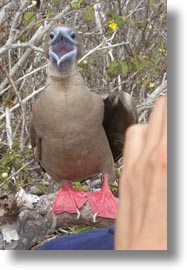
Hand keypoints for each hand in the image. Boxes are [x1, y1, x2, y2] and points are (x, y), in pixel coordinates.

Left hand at [115, 96, 166, 249]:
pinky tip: (150, 145)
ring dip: (158, 119)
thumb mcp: (180, 192)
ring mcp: (135, 164)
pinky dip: (142, 135)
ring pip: (144, 122)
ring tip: (168, 127)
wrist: (147, 256)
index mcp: (170, 159)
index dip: (178, 106)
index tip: (179, 102)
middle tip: (176, 114)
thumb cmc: (170, 236)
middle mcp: (152, 157)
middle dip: (173, 107)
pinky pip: (131, 141)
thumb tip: (172, 150)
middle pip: (163, 108)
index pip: (174, 112)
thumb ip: (177, 162)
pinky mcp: (126, 174)